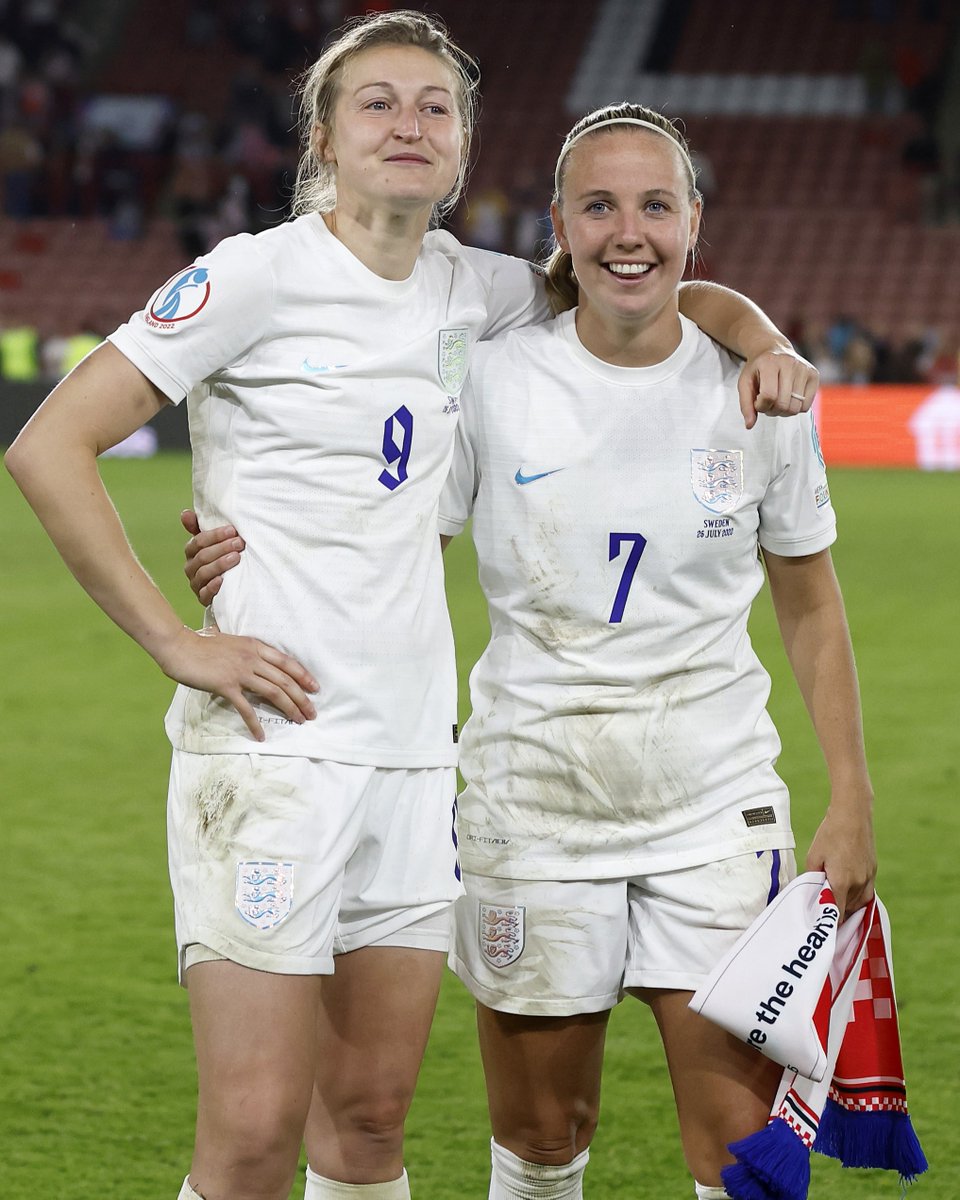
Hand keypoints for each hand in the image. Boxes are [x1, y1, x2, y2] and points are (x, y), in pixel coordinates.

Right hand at [156, 623, 317, 741]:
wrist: (180, 646)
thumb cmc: (202, 644)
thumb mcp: (232, 642)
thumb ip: (247, 651)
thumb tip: (257, 660)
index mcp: (255, 646)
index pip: (287, 662)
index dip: (303, 676)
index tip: (315, 688)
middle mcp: (252, 658)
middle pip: (285, 680)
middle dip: (302, 698)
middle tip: (312, 713)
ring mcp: (240, 672)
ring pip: (273, 692)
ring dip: (289, 708)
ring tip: (298, 721)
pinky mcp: (226, 686)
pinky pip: (246, 708)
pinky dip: (255, 723)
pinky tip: (261, 735)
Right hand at [182, 509, 243, 606]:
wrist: (229, 586)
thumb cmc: (221, 558)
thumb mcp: (213, 542)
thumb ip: (199, 528)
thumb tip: (185, 513)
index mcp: (191, 552)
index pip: (198, 541)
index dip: (215, 535)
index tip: (232, 530)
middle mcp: (191, 568)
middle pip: (202, 556)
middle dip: (221, 548)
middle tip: (239, 543)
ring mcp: (196, 584)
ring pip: (203, 573)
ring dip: (220, 564)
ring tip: (236, 558)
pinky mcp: (204, 599)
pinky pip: (205, 594)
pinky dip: (213, 587)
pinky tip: (222, 581)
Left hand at [738, 348, 818, 429]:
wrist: (774, 349)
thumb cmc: (758, 369)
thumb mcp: (745, 383)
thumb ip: (745, 405)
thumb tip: (749, 426)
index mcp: (770, 363)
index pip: (769, 396)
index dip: (761, 406)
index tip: (757, 402)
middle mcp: (790, 363)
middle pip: (783, 404)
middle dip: (772, 410)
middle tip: (767, 403)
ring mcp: (804, 368)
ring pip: (795, 408)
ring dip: (783, 411)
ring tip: (777, 400)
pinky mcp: (814, 375)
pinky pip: (806, 406)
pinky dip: (796, 408)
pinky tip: (789, 398)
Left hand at [805, 795, 876, 920]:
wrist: (853, 815)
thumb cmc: (830, 834)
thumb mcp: (813, 856)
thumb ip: (813, 878)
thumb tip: (813, 892)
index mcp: (841, 882)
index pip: (837, 912)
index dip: (829, 921)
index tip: (822, 926)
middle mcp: (858, 883)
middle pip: (849, 910)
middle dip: (838, 913)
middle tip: (825, 915)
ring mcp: (868, 877)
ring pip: (860, 903)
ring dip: (849, 906)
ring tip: (836, 905)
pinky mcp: (873, 871)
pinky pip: (867, 893)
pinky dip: (858, 897)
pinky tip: (849, 894)